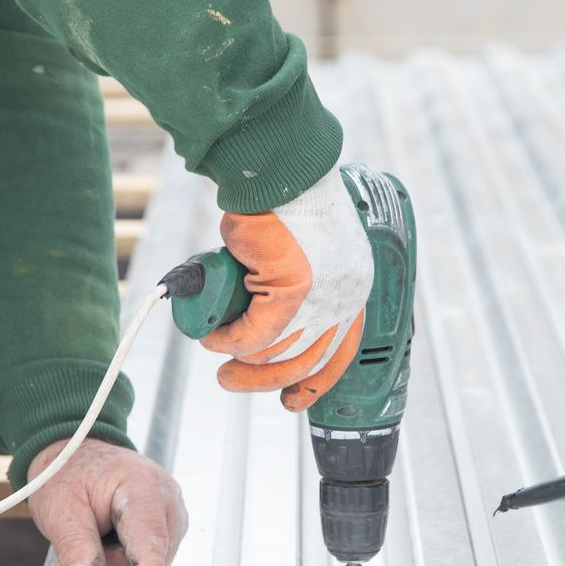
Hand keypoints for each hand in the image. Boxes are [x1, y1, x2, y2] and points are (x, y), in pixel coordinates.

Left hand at [27, 438, 186, 565]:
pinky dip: (129, 557)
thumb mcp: (60, 510)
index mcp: (143, 486)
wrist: (77, 453)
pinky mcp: (169, 525)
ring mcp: (173, 512)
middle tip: (90, 541)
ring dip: (124, 562)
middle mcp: (168, 499)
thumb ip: (75, 547)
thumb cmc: (69, 475)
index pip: (150, 541)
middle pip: (155, 556)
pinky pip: (152, 556)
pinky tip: (113, 537)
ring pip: (154, 561)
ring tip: (102, 533)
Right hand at [200, 166, 372, 411]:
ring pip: (277, 352)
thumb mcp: (300, 250)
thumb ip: (289, 284)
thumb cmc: (283, 199)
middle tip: (232, 381)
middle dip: (266, 380)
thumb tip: (257, 313)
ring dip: (241, 362)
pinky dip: (228, 341)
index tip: (292, 398)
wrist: (278, 167)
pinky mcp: (293, 292)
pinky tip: (211, 336)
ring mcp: (322, 296)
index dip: (314, 380)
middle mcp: (345, 296)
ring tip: (217, 357)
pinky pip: (255, 335)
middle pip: (307, 360)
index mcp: (353, 287)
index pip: (341, 351)